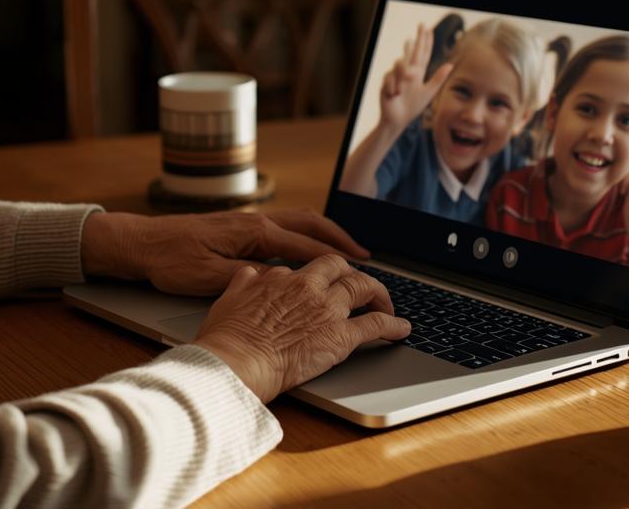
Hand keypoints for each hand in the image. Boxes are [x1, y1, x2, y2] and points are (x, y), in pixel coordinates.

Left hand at [80, 208, 369, 295]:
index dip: (336, 259)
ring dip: (323, 233)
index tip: (361, 271)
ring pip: (296, 221)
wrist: (142, 243)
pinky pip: (282, 226)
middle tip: (365, 256)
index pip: (305, 245)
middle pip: (309, 224)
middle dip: (339, 238)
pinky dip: (303, 234)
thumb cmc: (171, 261)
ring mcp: (247, 221)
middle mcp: (255, 220)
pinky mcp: (238, 227)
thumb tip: (282, 283)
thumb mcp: (209, 277)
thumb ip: (248, 279)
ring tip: (345, 250)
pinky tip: (305, 250)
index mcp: (253, 231)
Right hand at [193, 255, 410, 401]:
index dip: (315, 278)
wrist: (236, 361)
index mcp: (279, 278)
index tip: (318, 286)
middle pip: (339, 267)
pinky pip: (376, 324)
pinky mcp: (341, 336)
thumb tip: (249, 274)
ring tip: (386, 304)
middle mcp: (306, 287)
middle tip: (358, 286)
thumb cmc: (226, 339)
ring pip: (363, 287)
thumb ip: (242, 284)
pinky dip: (393, 324)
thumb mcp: (227, 299)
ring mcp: (326, 309)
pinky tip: (402, 329)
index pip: (304, 270)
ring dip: (378, 294)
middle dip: (351, 273)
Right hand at [379, 23, 452, 133]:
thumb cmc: (413, 107)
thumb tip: (450, 64)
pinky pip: (389, 78)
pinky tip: (394, 94)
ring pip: (399, 63)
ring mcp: (395, 75)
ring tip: (405, 82)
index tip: (428, 30)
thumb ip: (438, 78)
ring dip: (402, 72)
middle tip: (422, 25)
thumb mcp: (428, 92)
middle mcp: (407, 71)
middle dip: (418, 38)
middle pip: (412, 51)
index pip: (423, 54)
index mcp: (417, 73)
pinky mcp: (386, 82)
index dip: (426, 42)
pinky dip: (393, 86)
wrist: (398, 120)